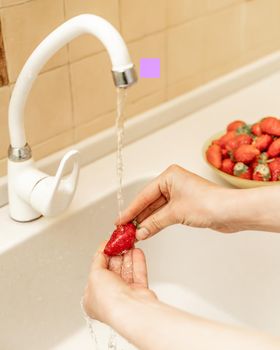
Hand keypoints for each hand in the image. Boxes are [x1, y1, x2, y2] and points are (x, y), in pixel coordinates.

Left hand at [83, 244, 156, 323]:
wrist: (130, 310)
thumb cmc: (108, 299)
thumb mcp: (95, 274)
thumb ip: (98, 261)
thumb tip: (102, 252)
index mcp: (92, 297)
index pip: (97, 271)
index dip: (102, 255)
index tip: (108, 243)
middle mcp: (109, 297)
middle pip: (113, 269)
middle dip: (117, 254)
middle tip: (121, 241)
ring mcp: (125, 295)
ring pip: (126, 270)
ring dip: (128, 256)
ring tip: (130, 243)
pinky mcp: (139, 292)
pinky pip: (138, 274)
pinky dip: (138, 262)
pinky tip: (137, 252)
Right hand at [118, 164, 236, 239]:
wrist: (231, 212)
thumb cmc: (208, 203)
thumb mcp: (175, 213)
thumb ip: (154, 223)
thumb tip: (140, 232)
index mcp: (169, 176)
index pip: (144, 195)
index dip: (131, 209)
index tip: (120, 220)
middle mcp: (173, 183)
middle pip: (150, 201)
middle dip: (138, 216)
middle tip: (125, 229)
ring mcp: (179, 194)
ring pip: (157, 209)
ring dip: (147, 221)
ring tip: (134, 233)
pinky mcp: (185, 205)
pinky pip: (166, 214)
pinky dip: (157, 222)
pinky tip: (148, 230)